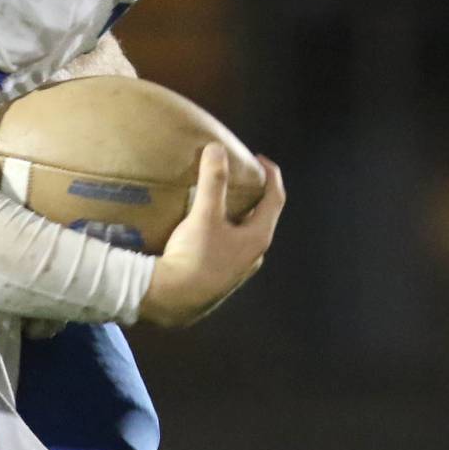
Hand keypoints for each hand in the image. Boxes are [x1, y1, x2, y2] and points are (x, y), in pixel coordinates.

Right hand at [138, 142, 283, 327]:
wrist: (173, 300)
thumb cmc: (195, 257)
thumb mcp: (204, 215)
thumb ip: (212, 181)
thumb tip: (217, 149)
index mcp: (259, 236)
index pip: (276, 199)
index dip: (271, 175)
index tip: (258, 158)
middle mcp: (254, 254)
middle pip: (261, 216)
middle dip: (253, 194)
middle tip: (237, 176)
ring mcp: (238, 268)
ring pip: (244, 233)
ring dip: (237, 213)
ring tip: (219, 199)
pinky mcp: (221, 277)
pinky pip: (229, 245)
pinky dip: (223, 229)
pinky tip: (204, 229)